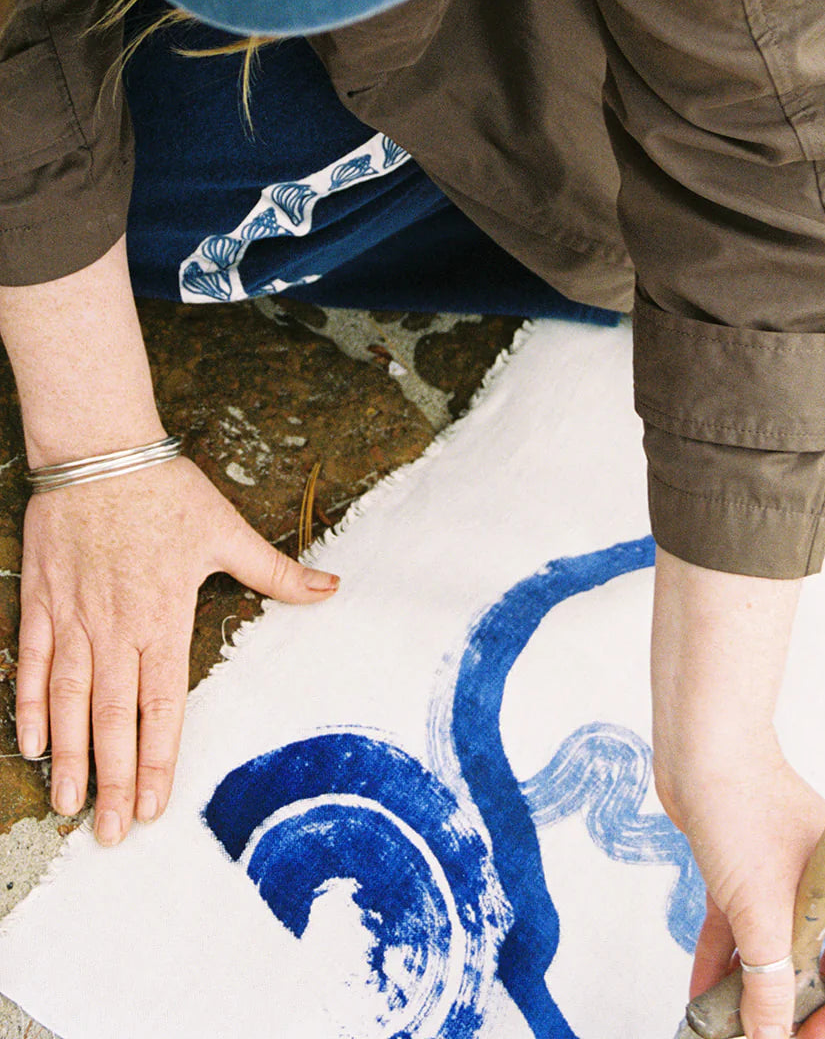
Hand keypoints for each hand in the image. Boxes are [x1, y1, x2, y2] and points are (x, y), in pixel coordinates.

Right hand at [15, 457, 338, 844]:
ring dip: (72, 759)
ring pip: (70, 704)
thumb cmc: (166, 490)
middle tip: (111, 834)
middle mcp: (116, 629)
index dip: (158, 760)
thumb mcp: (227, 529)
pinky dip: (31, 708)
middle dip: (114, 782)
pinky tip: (35, 747)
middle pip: (114, 720)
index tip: (155, 805)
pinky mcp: (42, 602)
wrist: (99, 451)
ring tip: (70, 807)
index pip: (162, 706)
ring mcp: (75, 619)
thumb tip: (331, 588)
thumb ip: (276, 571)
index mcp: (163, 617)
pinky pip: (34, 665)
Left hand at [651, 549, 824, 1038]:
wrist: (699, 744)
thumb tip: (769, 1038)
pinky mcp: (742, 863)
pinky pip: (741, 924)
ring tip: (723, 1024)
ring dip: (753, 986)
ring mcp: (781, 869)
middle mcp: (822, 877)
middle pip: (823, 958)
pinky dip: (724, 957)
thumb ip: (769, 982)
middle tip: (766, 1034)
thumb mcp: (760, 911)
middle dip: (795, 1003)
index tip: (807, 1038)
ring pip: (776, 943)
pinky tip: (699, 992)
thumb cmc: (742, 808)